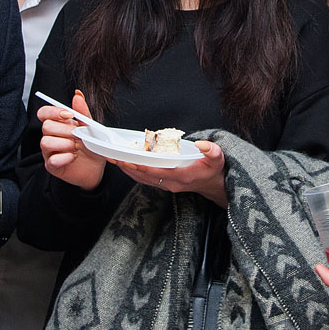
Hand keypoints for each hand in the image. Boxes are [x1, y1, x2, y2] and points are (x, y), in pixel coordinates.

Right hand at [38, 90, 105, 190]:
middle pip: (46, 127)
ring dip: (64, 143)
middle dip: (64, 129)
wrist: (97, 167)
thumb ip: (82, 112)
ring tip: (76, 147)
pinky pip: (52, 160)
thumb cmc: (91, 146)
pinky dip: (65, 157)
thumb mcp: (90, 127)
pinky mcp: (52, 166)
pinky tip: (73, 157)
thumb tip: (77, 95)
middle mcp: (50, 137)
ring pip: (45, 142)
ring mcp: (49, 152)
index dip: (53, 111)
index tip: (68, 115)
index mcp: (58, 124)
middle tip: (77, 134)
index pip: (44, 113)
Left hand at [111, 140, 226, 206]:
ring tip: (111, 159)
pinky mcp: (162, 184)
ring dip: (126, 170)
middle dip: (127, 167)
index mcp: (181, 176)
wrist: (212, 184)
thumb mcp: (217, 158)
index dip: (141, 166)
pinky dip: (132, 172)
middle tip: (111, 157)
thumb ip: (211, 151)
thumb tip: (202, 144)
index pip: (156, 172)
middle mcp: (170, 183)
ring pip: (140, 179)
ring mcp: (165, 185)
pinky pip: (143, 180)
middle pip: (143, 176)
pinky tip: (123, 164)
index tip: (128, 160)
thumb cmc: (213, 169)